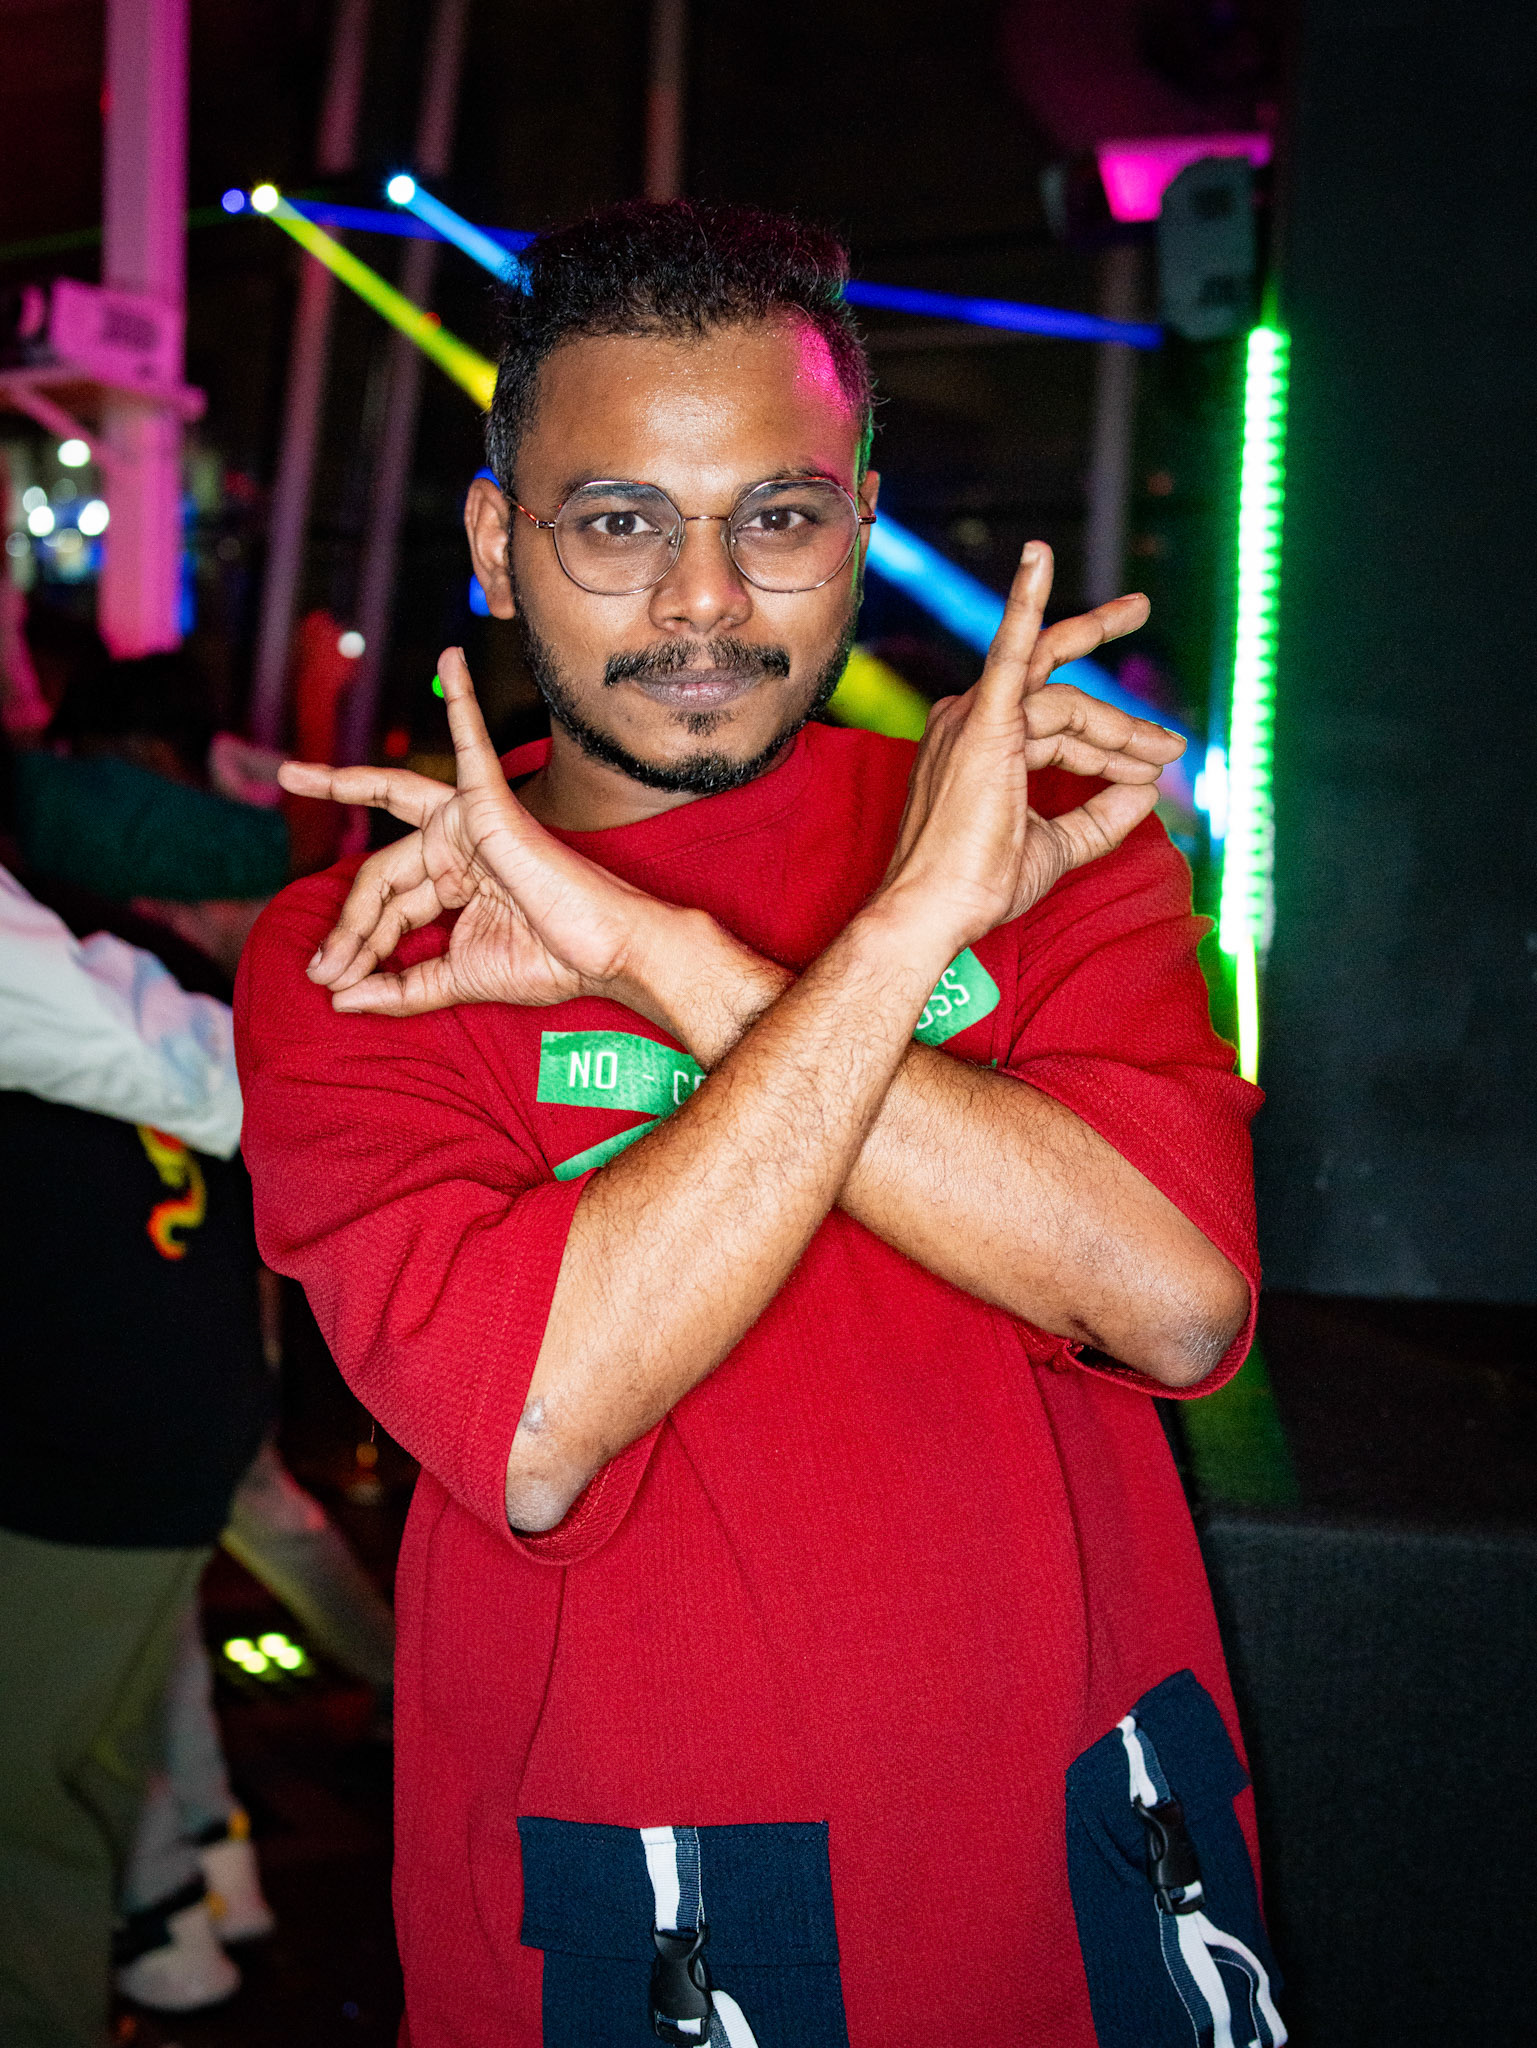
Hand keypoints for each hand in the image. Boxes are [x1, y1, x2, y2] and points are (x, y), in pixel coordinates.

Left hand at [278, 647, 676, 1017]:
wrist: (604, 956)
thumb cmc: (548, 962)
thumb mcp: (457, 979)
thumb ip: (401, 990)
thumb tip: (338, 999)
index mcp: (454, 880)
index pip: (387, 906)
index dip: (357, 945)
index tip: (332, 984)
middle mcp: (458, 846)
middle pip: (379, 876)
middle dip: (347, 924)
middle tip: (320, 968)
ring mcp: (473, 821)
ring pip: (389, 836)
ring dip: (341, 816)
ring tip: (292, 780)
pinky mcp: (493, 803)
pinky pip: (471, 743)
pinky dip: (463, 699)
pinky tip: (450, 654)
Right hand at [877, 545, 1182, 951]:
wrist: (936, 910)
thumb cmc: (979, 885)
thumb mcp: (1057, 846)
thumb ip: (1100, 816)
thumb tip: (1148, 792)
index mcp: (982, 742)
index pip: (1059, 727)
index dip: (1112, 747)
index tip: (1155, 769)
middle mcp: (972, 720)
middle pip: (1066, 701)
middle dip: (1121, 722)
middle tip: (1172, 742)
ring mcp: (974, 717)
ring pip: (1067, 701)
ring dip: (1120, 730)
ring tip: (1165, 750)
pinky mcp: (983, 722)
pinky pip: (1009, 649)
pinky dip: (1024, 603)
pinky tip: (1039, 558)